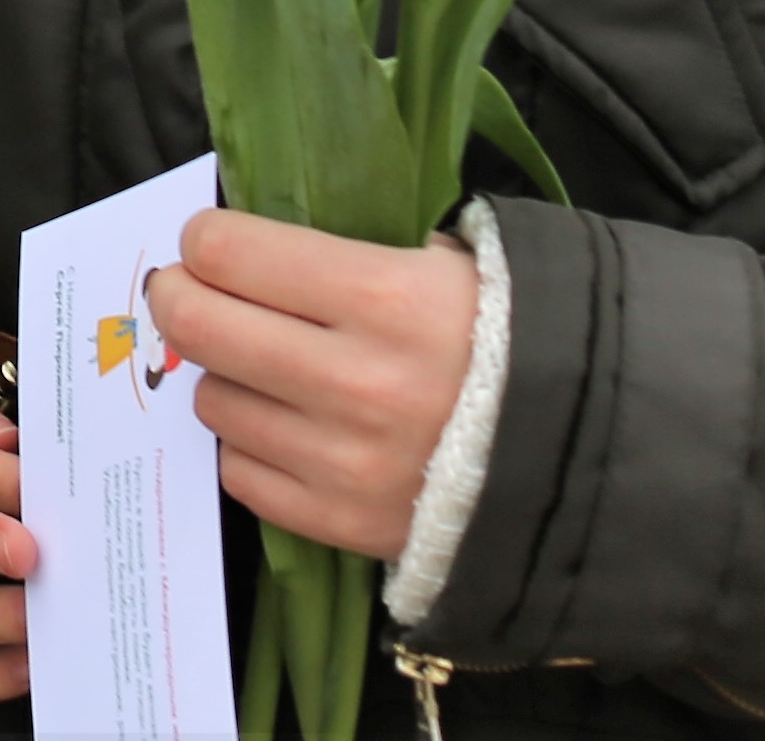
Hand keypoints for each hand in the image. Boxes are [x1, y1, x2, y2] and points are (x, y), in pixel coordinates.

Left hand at [149, 209, 477, 562]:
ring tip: (264, 368)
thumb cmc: (507, 339)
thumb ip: (344, 253)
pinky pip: (241, 472)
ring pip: (214, 401)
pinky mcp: (342, 523)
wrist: (584, 454)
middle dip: (180, 298)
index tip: (210, 245)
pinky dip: (252, 446)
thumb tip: (242, 249)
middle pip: (199, 325)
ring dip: (226, 377)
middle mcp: (354, 381)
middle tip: (188, 293)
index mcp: (383, 297)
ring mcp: (344, 461)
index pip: (227, 252)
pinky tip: (287, 427)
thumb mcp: (443, 264)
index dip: (205, 242)